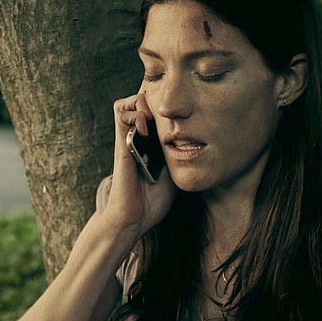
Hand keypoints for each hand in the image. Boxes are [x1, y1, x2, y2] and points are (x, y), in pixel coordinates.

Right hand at [102, 93, 175, 235]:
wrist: (133, 218)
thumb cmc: (152, 202)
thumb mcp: (175, 175)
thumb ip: (181, 158)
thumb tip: (200, 145)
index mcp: (152, 145)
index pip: (156, 114)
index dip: (166, 109)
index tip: (181, 117)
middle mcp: (138, 139)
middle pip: (141, 102)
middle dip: (155, 101)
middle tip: (166, 117)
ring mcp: (128, 139)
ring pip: (128, 102)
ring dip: (141, 104)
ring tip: (151, 121)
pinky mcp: (121, 143)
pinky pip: (121, 112)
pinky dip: (134, 112)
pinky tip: (144, 128)